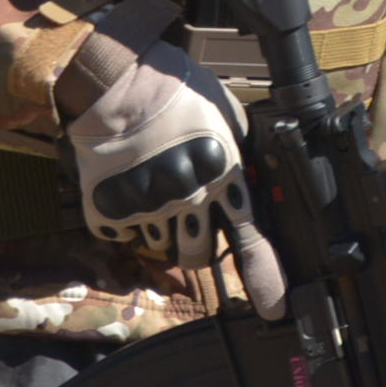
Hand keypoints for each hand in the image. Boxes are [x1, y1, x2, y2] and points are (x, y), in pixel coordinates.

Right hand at [57, 0, 285, 316]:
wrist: (114, 78)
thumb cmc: (174, 88)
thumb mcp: (224, 114)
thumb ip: (238, 154)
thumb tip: (249, 183)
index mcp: (222, 173)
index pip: (251, 240)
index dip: (266, 279)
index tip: (275, 308)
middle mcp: (188, 197)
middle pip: (201, 256)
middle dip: (199, 244)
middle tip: (189, 216)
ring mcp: (147, 206)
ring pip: (163, 248)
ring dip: (163, 227)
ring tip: (155, 184)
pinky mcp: (110, 209)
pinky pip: (126, 235)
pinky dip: (128, 217)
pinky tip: (129, 182)